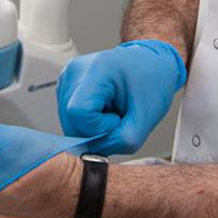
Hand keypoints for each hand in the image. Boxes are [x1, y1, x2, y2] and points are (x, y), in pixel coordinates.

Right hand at [56, 39, 186, 153]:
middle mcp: (76, 70)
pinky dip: (87, 121)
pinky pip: (70, 117)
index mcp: (97, 70)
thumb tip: (90, 153)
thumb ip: (118, 142)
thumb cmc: (152, 84)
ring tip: (111, 109)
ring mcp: (68, 76)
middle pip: (71, 121)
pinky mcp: (65, 84)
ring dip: (91, 126)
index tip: (118, 118)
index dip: (99, 127)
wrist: (152, 64)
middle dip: (95, 130)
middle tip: (118, 116)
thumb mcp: (145, 121)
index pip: (79, 114)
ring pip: (69, 122)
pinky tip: (103, 108)